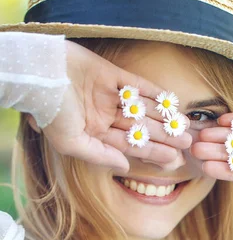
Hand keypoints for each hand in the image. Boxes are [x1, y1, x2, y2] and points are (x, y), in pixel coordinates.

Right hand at [33, 40, 191, 172]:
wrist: (37, 74)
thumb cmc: (51, 113)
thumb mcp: (72, 144)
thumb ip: (100, 156)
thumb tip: (126, 166)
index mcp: (95, 135)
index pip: (130, 147)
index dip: (153, 153)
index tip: (174, 160)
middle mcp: (103, 116)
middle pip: (140, 128)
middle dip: (164, 136)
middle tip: (188, 143)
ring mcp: (107, 94)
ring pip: (141, 108)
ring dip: (163, 116)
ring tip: (185, 123)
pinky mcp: (108, 72)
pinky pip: (135, 83)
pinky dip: (152, 90)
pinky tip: (170, 99)